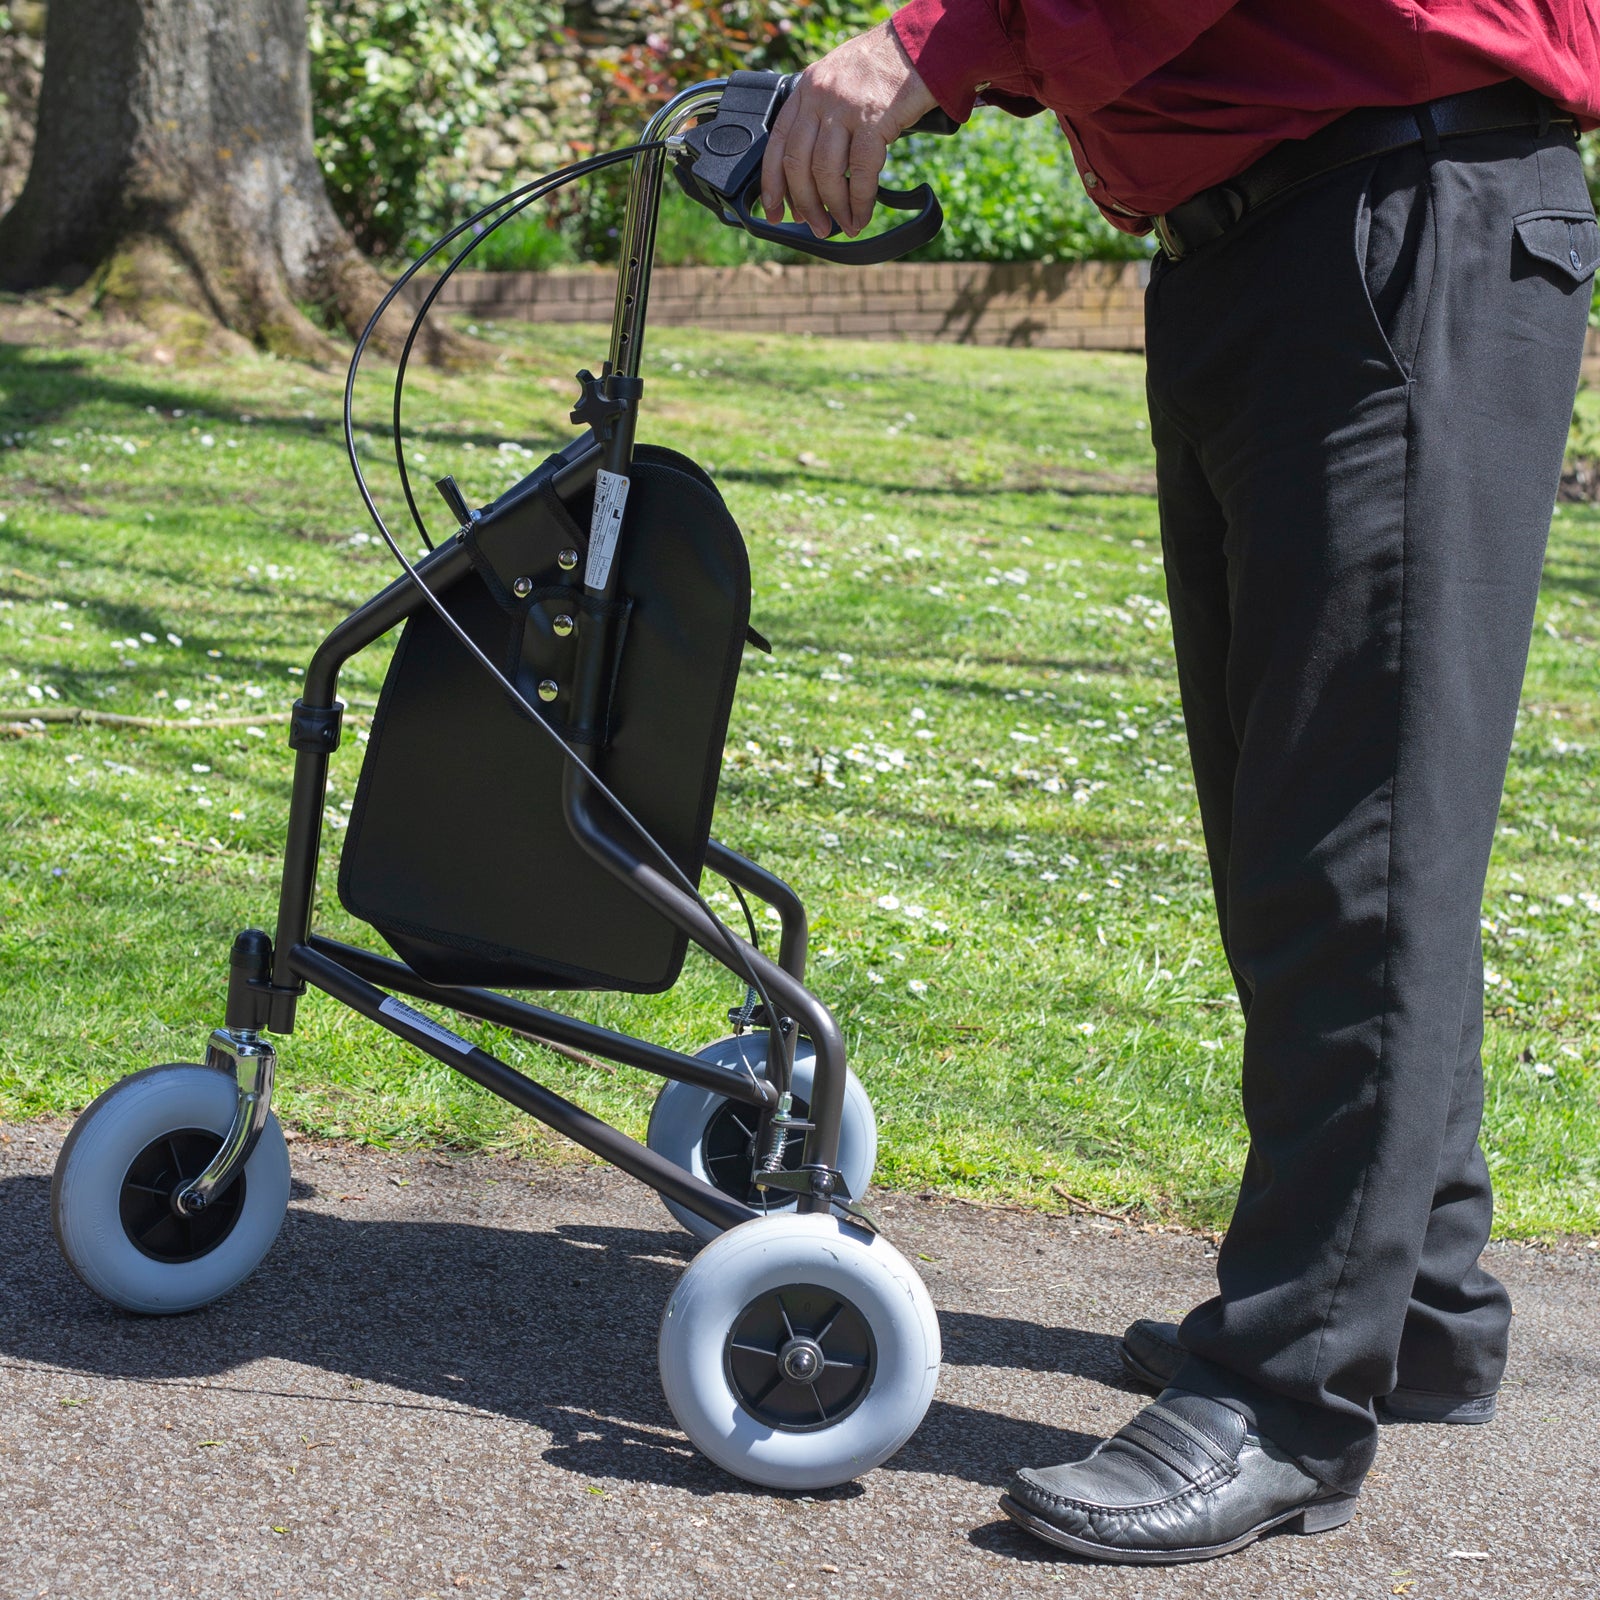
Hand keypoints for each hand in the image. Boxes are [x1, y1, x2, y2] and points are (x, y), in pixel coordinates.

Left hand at [761, 21, 938, 238]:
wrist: (922, 44)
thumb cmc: (886, 67)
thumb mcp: (840, 81)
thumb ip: (823, 115)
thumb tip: (815, 170)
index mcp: (806, 89)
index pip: (776, 144)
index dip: (772, 184)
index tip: (774, 211)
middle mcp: (819, 97)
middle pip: (797, 164)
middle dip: (805, 204)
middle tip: (816, 227)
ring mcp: (844, 107)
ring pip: (825, 172)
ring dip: (833, 207)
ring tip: (844, 225)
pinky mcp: (873, 119)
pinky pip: (860, 172)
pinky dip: (860, 202)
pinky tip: (862, 215)